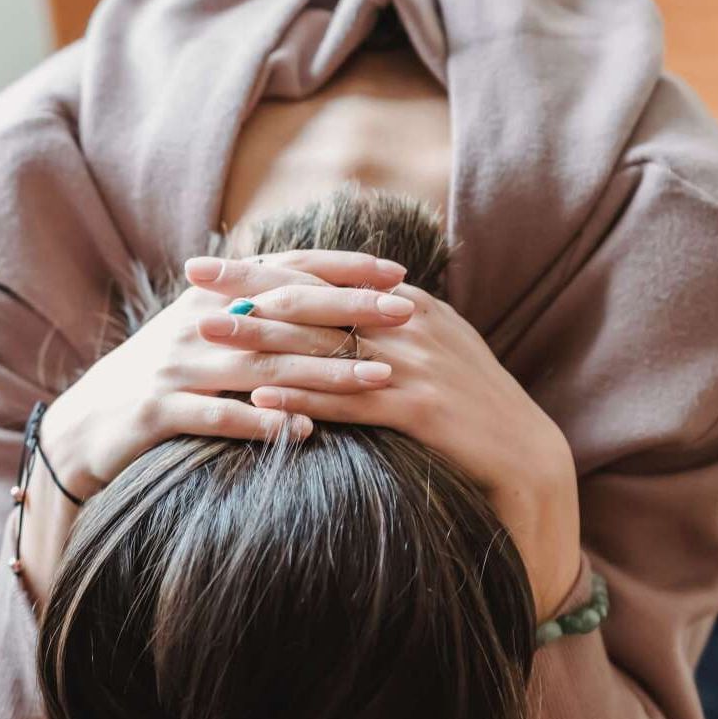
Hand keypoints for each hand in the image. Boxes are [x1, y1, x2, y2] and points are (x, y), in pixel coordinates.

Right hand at [38, 251, 411, 497]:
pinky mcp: (158, 411)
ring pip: (262, 366)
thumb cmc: (158, 379)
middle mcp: (196, 324)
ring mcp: (177, 367)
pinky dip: (263, 423)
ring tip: (377, 380)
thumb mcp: (199, 334)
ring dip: (324, 373)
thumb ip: (250, 309)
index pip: (287, 271)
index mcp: (211, 298)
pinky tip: (304, 433)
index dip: (343, 270)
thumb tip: (320, 291)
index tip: (397, 275)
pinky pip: (219, 417)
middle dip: (350, 314)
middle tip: (406, 317)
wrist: (85, 424)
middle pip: (285, 313)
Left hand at [190, 253, 582, 623]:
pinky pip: (348, 399)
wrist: (525, 457)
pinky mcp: (420, 408)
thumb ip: (382, 328)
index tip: (209, 262)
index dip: (261, 268)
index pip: (320, 276)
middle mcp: (408, 324)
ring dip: (260, 340)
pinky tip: (260, 395)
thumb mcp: (429, 352)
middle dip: (247, 290)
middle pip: (313, 300)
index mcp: (406, 304)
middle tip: (192, 284)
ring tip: (209, 335)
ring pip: (324, 346)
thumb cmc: (467, 408)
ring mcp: (416, 365)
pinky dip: (302, 396)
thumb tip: (326, 314)